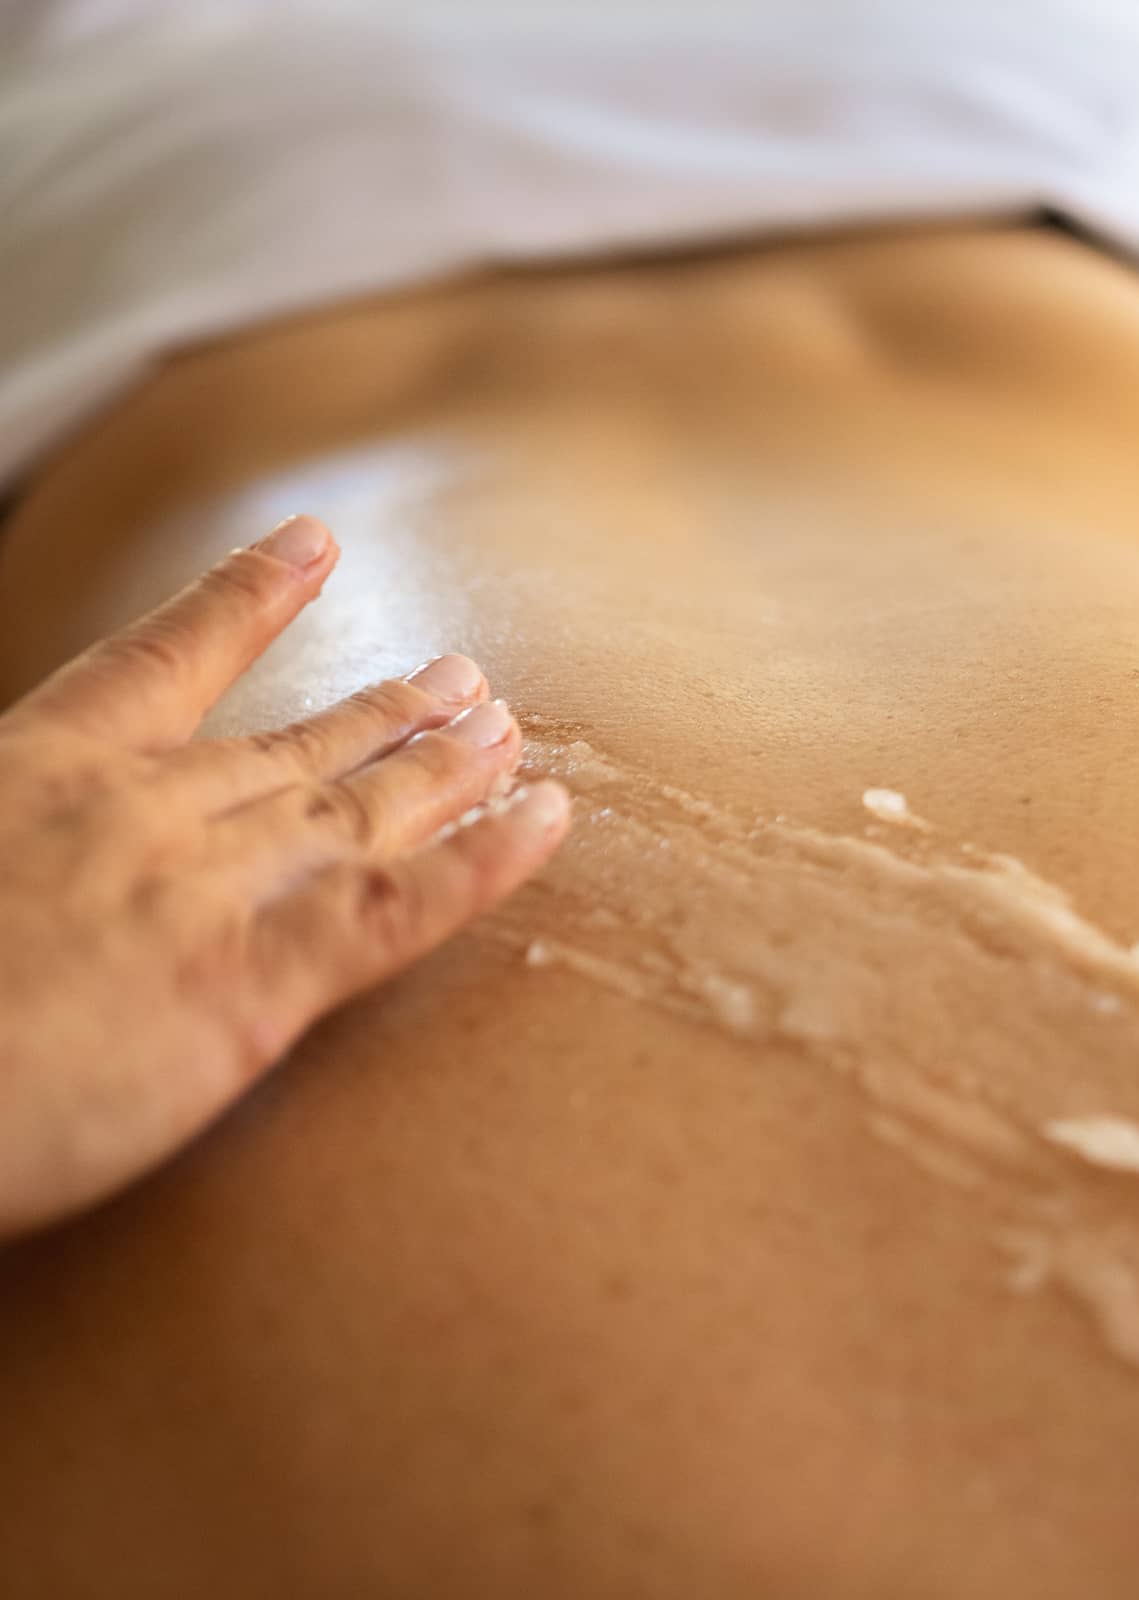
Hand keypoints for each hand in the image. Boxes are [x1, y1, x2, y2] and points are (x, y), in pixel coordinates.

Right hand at [0, 515, 569, 1241]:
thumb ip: (23, 841)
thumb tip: (37, 859)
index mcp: (45, 770)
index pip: (163, 662)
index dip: (245, 600)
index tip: (311, 542)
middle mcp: (143, 810)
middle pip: (291, 747)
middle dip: (383, 711)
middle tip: (460, 677)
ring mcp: (207, 888)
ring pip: (357, 809)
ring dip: (441, 765)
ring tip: (506, 729)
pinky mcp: (254, 981)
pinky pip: (399, 908)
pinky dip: (482, 861)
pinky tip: (548, 821)